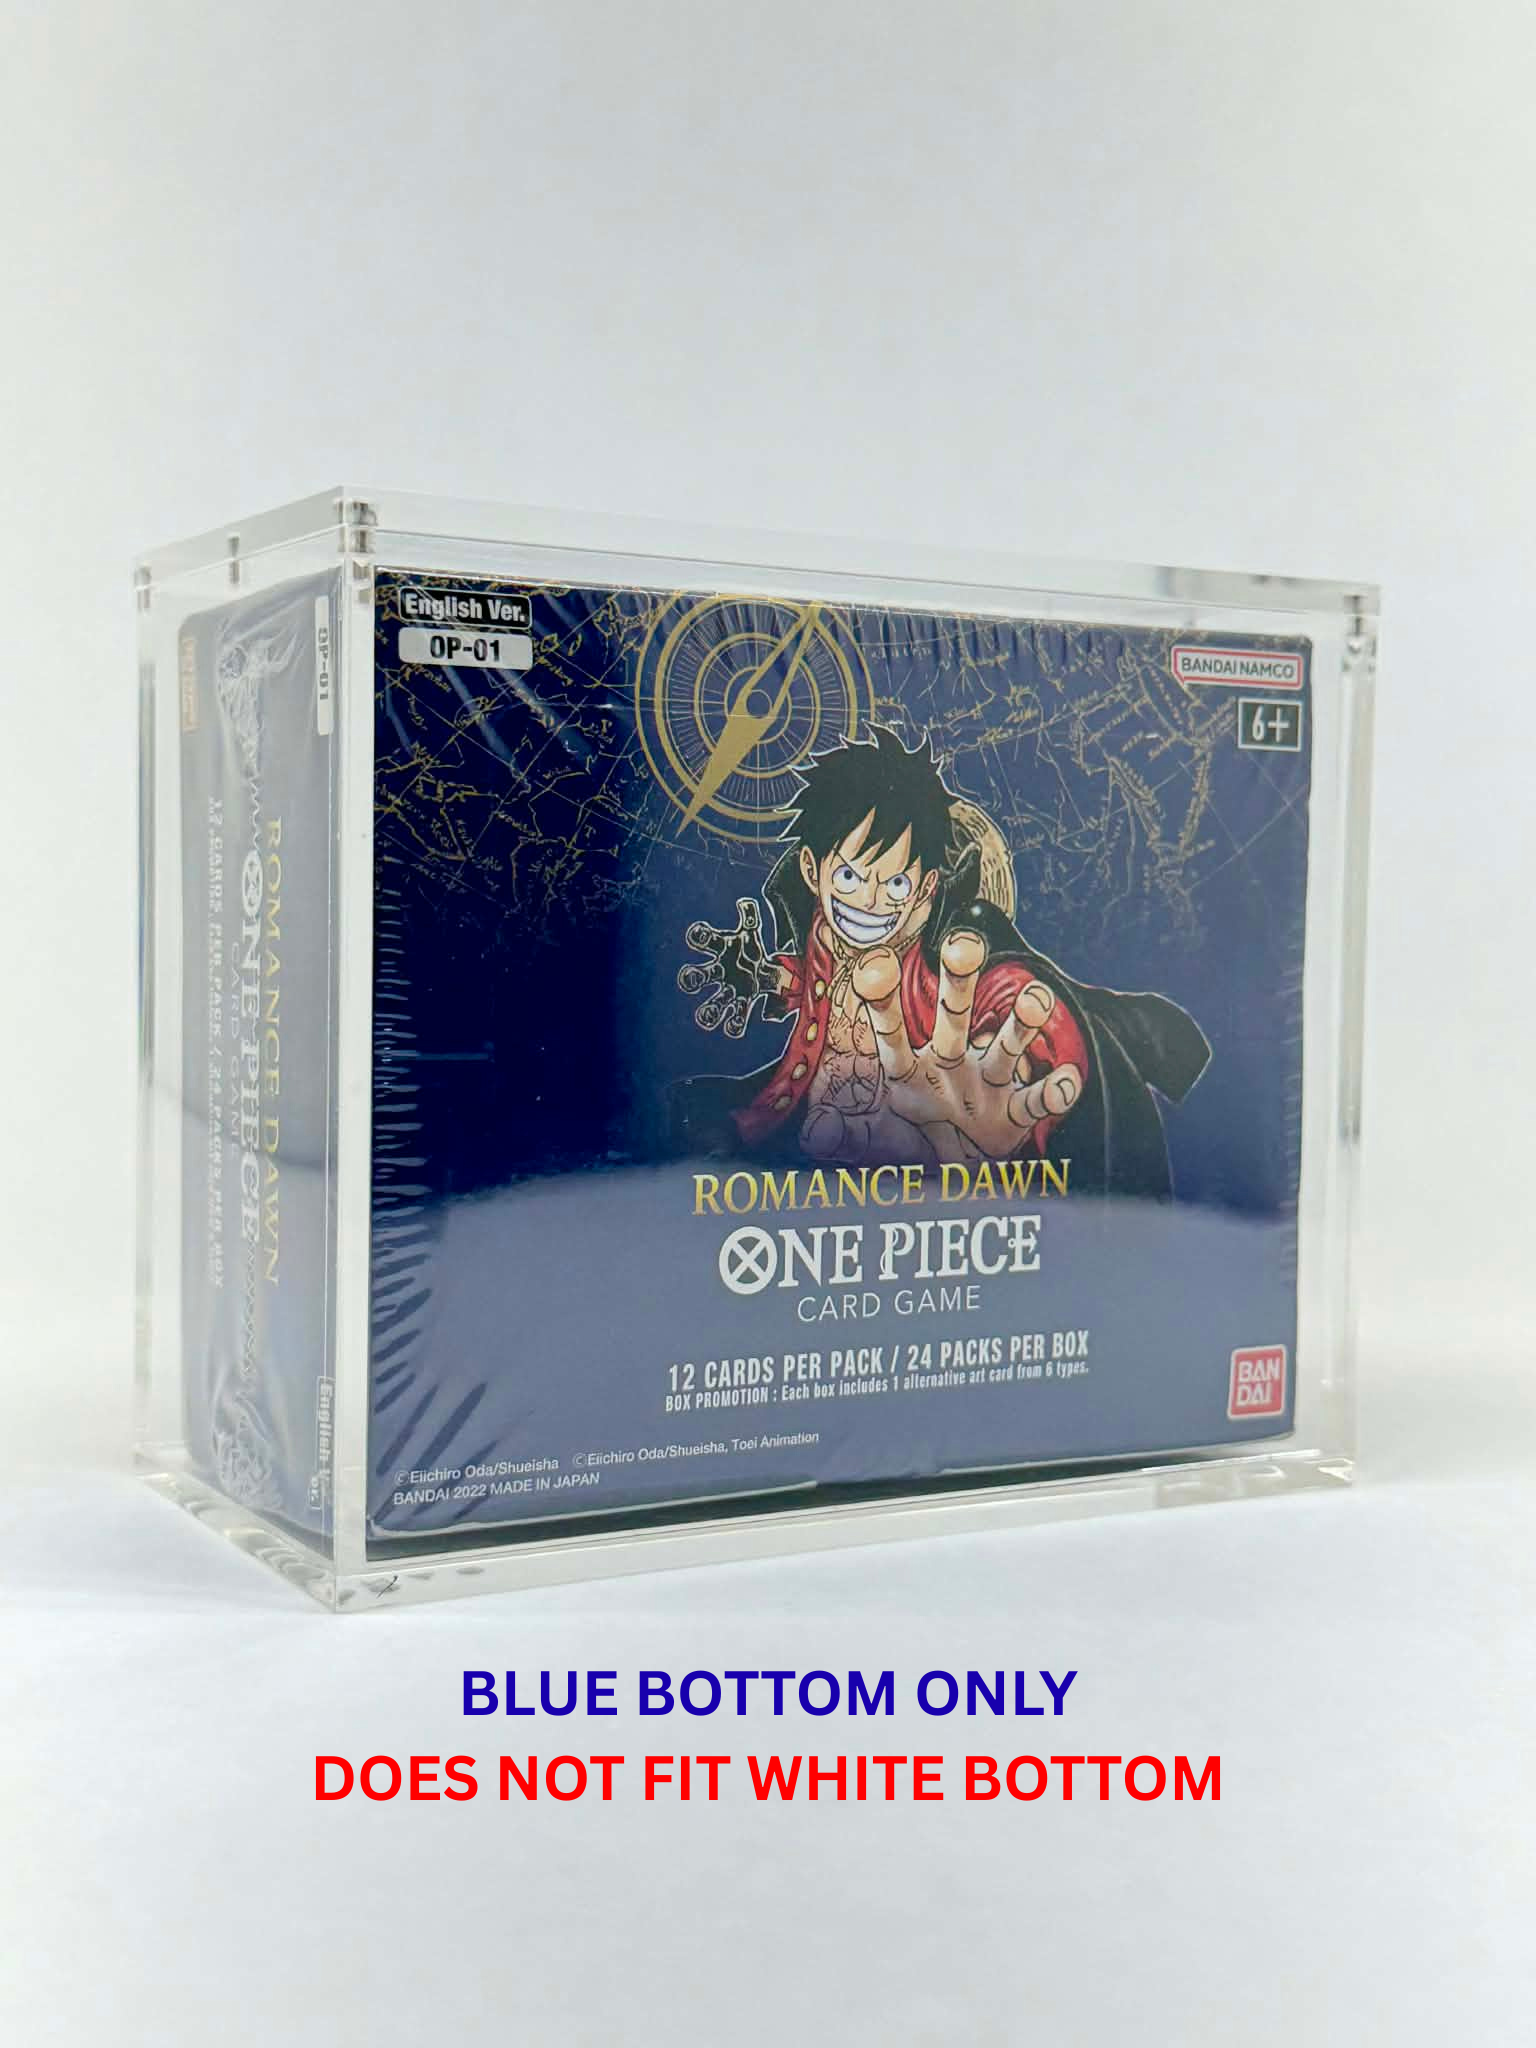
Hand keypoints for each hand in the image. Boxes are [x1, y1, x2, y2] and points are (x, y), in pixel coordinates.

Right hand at [678, 898, 780, 1038]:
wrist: (762, 972)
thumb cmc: (749, 950)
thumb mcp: (750, 932)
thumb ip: (749, 917)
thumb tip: (744, 903)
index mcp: (719, 950)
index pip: (703, 940)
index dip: (698, 937)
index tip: (699, 935)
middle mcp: (718, 972)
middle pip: (697, 976)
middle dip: (690, 979)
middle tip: (689, 980)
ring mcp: (728, 990)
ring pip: (712, 1004)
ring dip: (708, 1011)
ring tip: (707, 1017)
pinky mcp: (742, 1004)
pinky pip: (735, 1019)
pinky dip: (734, 1024)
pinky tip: (734, 1025)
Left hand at [852, 930, 1082, 1160]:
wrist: (960, 1174)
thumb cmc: (914, 1146)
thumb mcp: (876, 1144)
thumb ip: (846, 1137)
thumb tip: (816, 1132)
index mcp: (909, 1068)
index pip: (893, 1033)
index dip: (884, 1005)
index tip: (875, 969)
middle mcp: (951, 1062)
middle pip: (955, 1016)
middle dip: (960, 981)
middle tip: (964, 945)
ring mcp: (987, 1082)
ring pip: (1005, 1045)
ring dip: (1021, 1023)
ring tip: (1034, 1001)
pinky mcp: (1017, 1111)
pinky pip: (1037, 1099)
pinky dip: (1056, 1091)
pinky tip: (1066, 1080)